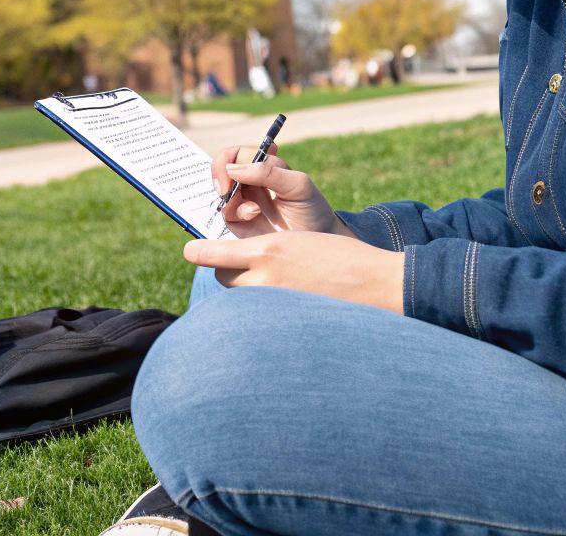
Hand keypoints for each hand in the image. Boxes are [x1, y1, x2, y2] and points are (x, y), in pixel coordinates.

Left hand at [183, 230, 404, 313]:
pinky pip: (259, 318)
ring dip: (245, 292)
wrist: (376, 283)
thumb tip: (245, 260)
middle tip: (245, 269)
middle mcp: (265, 276)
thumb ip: (269, 252)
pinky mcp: (285, 322)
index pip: (215, 254)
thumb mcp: (301, 243)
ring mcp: (274, 302)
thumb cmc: (342, 257)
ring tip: (269, 287)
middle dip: (229, 272)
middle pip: (223, 278)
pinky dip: (260, 314)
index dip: (200, 254)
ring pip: (240, 298)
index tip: (189, 251)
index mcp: (269, 249)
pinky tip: (275, 314)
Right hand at [210, 143, 356, 238]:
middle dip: (220, 178)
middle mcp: (251, 182)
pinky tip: (254, 216)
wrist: (315, 243)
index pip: (237, 154)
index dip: (227, 159)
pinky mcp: (240, 223)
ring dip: (231, 199)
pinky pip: (226, 214)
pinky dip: (237, 213)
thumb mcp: (297, 185)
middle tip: (225, 191)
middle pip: (222, 170)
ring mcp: (244, 202)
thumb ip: (268, 172)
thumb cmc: (311, 209)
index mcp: (265, 167)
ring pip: (222, 193)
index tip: (230, 172)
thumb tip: (232, 169)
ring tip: (254, 210)